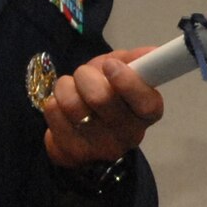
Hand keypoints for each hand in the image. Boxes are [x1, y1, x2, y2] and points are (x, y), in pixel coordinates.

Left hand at [42, 47, 163, 169]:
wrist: (80, 130)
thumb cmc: (106, 93)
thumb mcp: (122, 71)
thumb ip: (136, 60)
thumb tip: (152, 52)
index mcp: (146, 114)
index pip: (146, 104)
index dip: (128, 82)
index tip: (110, 65)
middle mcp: (128, 136)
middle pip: (101, 99)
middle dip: (86, 75)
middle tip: (84, 74)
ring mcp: (100, 148)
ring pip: (73, 105)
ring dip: (66, 87)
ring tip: (71, 88)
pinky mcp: (72, 153)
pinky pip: (54, 113)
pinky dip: (54, 101)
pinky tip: (62, 107)